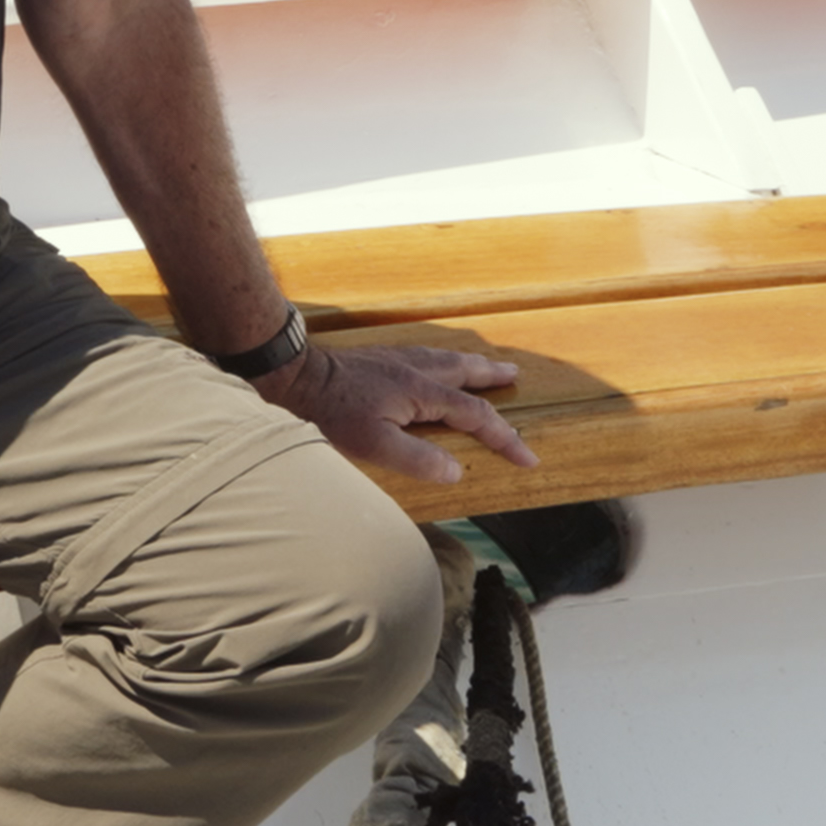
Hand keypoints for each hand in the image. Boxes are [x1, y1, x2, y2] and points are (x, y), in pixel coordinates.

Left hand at [258, 341, 537, 484]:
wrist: (297, 376)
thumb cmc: (332, 413)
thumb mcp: (375, 446)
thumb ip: (418, 459)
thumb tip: (455, 471)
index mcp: (421, 392)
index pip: (476, 416)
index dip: (504, 438)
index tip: (527, 457)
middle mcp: (415, 369)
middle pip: (465, 372)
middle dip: (492, 376)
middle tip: (515, 375)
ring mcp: (397, 359)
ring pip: (445, 358)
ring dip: (470, 363)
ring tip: (486, 365)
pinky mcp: (380, 357)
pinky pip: (425, 354)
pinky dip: (443, 358)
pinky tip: (434, 362)